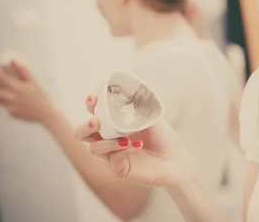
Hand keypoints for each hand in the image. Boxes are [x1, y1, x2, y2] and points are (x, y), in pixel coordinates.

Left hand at [0, 60, 57, 123]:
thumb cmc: (41, 97)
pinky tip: (17, 102)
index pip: (1, 78)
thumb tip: (12, 61)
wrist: (46, 114)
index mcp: (18, 88)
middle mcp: (12, 98)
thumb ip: (22, 71)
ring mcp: (11, 107)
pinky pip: (6, 107)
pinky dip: (8, 103)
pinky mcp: (12, 114)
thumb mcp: (34, 82)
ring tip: (7, 91)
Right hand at [75, 95, 196, 187]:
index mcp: (113, 123)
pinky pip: (113, 160)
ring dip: (108, 142)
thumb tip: (129, 90)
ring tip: (127, 138)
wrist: (176, 159)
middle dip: (86, 126)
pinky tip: (138, 145)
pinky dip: (124, 151)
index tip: (94, 98)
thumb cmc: (162, 136)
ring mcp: (112, 155)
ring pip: (95, 148)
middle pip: (82, 133)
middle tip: (96, 122)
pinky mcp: (119, 169)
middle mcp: (108, 139)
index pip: (94, 112)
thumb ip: (137, 105)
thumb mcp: (151, 116)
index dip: (90, 105)